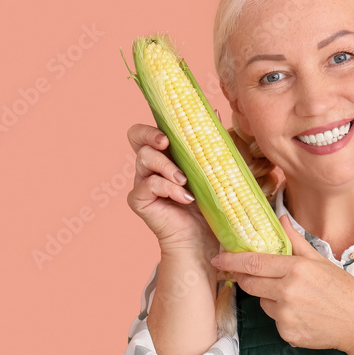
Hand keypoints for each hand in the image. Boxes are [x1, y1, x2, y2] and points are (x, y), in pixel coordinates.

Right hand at [125, 123, 217, 257]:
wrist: (204, 241)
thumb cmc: (211, 206)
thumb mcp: (216, 171)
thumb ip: (214, 145)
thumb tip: (217, 113)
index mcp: (167, 155)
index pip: (151, 129)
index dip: (155, 124)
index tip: (171, 129)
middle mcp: (151, 166)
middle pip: (136, 136)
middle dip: (150, 135)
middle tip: (166, 144)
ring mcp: (143, 183)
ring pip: (143, 158)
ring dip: (166, 166)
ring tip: (184, 181)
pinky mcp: (139, 200)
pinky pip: (147, 185)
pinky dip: (168, 188)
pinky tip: (184, 197)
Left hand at [210, 216, 353, 351]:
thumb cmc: (343, 290)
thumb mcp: (321, 261)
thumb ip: (296, 242)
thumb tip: (281, 220)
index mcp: (296, 269)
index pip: (254, 263)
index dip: (232, 261)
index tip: (218, 258)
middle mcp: (287, 292)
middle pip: (250, 284)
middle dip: (246, 279)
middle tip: (250, 276)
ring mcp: (286, 315)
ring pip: (263, 303)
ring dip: (270, 298)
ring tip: (296, 299)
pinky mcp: (287, 333)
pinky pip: (274, 321)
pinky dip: (282, 317)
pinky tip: (302, 315)